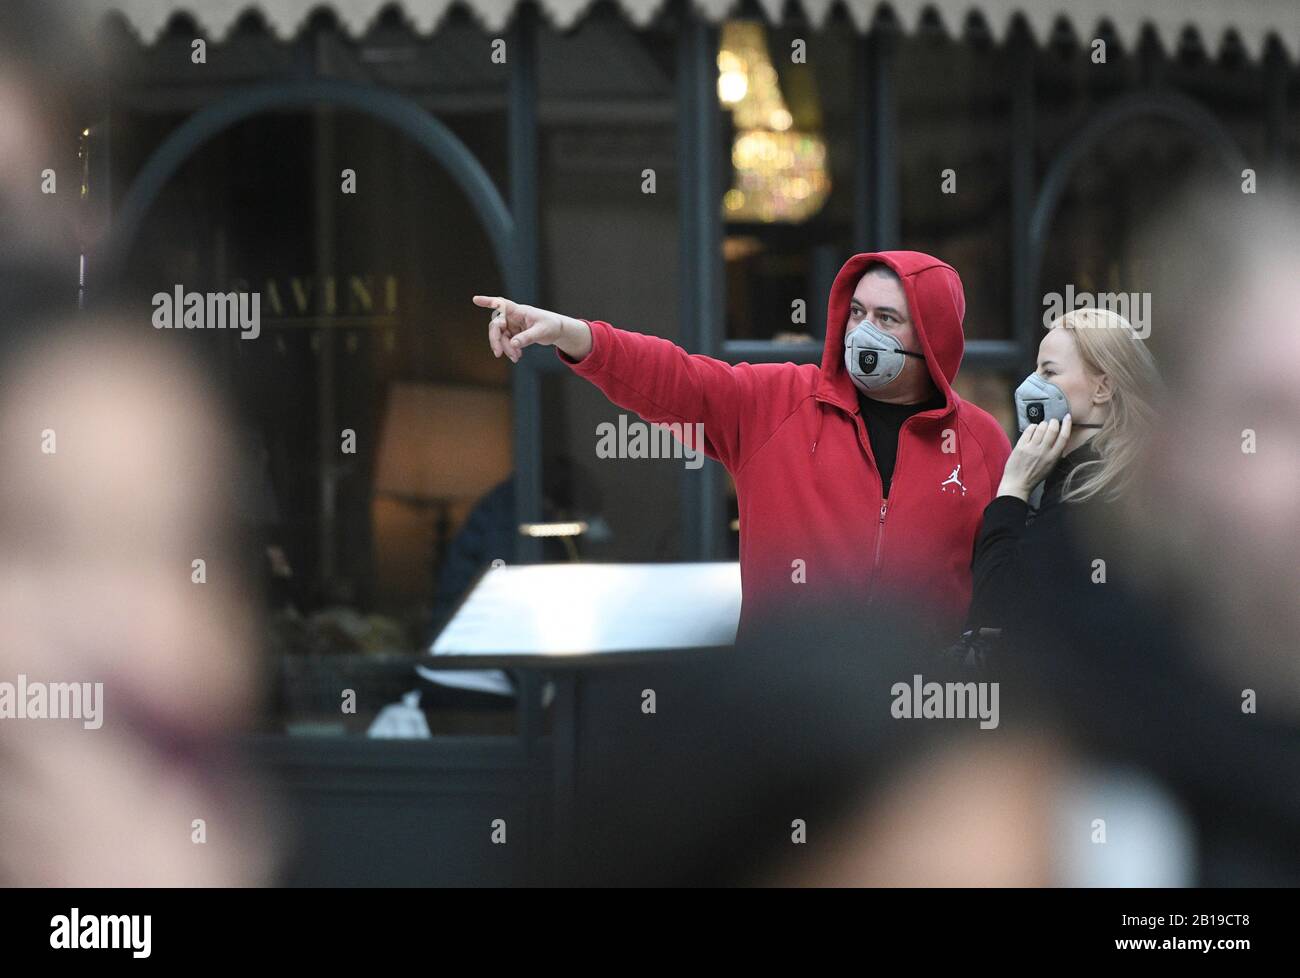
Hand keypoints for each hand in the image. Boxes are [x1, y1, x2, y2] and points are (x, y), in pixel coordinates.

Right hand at [473, 295, 590, 363]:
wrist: (556, 331)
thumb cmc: (550, 326)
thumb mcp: (541, 332)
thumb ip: (526, 338)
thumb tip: (513, 345)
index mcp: (519, 311)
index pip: (501, 304)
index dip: (488, 302)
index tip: (475, 299)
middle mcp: (512, 316)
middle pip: (496, 326)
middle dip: (495, 340)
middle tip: (498, 353)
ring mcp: (511, 325)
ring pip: (500, 337)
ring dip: (505, 348)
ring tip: (516, 358)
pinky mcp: (512, 334)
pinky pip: (506, 343)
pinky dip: (510, 350)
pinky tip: (517, 357)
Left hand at [997, 415, 1072, 500]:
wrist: (1018, 484)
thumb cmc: (1034, 476)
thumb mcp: (1051, 466)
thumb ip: (1056, 452)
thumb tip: (1059, 436)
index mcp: (1053, 457)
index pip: (1064, 437)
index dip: (1067, 425)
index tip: (1067, 417)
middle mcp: (1044, 452)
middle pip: (1052, 429)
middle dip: (1053, 422)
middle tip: (1052, 422)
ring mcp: (1031, 448)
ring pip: (1041, 428)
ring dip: (1043, 424)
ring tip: (1042, 426)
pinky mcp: (1020, 446)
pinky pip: (1029, 430)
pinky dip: (1032, 426)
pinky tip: (1033, 429)